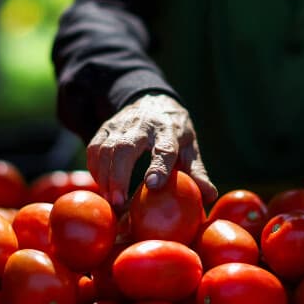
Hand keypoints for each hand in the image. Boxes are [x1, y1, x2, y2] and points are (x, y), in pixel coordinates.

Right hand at [86, 93, 217, 210]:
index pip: (165, 148)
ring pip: (106, 150)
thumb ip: (197, 172)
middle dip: (119, 176)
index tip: (153, 185)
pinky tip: (102, 187)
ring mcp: (120, 125)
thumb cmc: (174, 133)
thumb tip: (210, 197)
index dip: (158, 166)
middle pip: (126, 148)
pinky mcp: (104, 128)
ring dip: (105, 177)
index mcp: (168, 129)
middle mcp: (143, 124)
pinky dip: (95, 170)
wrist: (152, 101)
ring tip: (110, 202)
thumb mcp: (190, 148)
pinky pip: (94, 150)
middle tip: (118, 203)